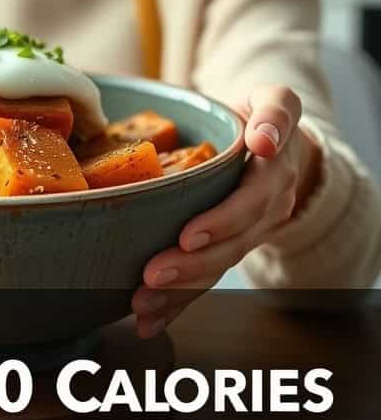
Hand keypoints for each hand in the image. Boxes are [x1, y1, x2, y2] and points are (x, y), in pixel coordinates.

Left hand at [131, 85, 319, 338]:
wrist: (277, 144)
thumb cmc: (261, 116)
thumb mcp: (274, 99)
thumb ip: (275, 111)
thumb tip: (264, 139)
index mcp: (273, 171)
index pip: (249, 200)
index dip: (221, 220)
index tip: (188, 235)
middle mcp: (266, 207)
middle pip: (229, 243)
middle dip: (190, 263)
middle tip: (152, 274)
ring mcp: (250, 232)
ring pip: (217, 266)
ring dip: (180, 290)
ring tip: (143, 302)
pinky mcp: (231, 247)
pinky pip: (207, 278)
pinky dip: (178, 304)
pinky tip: (148, 319)